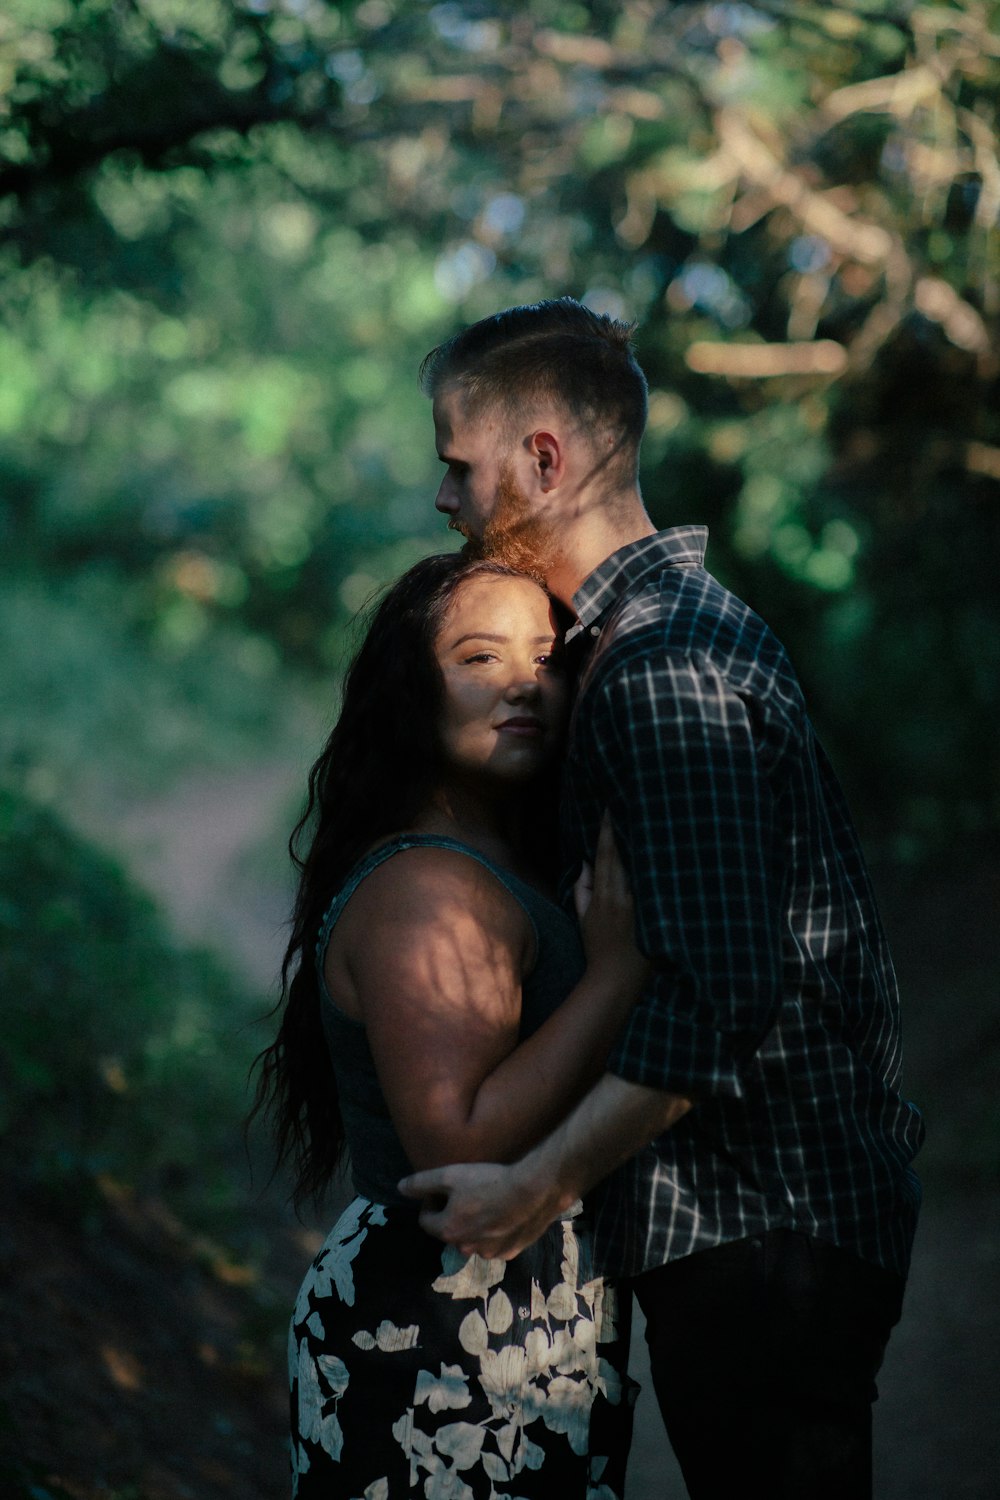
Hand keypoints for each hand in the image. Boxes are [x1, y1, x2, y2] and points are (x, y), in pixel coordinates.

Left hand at [397, 1160, 566, 1260]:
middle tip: (467, 1193)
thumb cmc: (489, 1180)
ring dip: (473, 1224)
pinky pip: (494, 1243)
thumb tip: (400, 1188)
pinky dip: (494, 1232)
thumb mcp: (451, 1175)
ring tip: (487, 1202)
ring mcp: (489, 1254)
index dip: (430, 1202)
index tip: (443, 1189)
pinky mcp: (510, 1253)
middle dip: (452, 1215)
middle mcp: (466, 1248)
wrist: (534, 1191)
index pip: (426, 1221)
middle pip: (449, 1231)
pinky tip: (504, 1213)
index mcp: (449, 1231)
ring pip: (472, 1239)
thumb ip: (422, 1183)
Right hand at [574, 811, 648, 999]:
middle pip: (627, 856)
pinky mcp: (658, 915)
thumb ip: (582, 889)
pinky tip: (671, 853)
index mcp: (604, 895)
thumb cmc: (599, 947)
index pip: (605, 856)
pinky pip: (660, 886)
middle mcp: (624, 896)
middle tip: (638, 803)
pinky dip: (664, 868)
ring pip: (647, 867)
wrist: (617, 978)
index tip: (609, 810)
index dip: (606, 832)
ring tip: (658, 819)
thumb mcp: (583, 918)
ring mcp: (643, 905)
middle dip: (629, 830)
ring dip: (650, 845)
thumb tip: (586, 863)